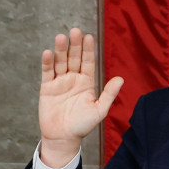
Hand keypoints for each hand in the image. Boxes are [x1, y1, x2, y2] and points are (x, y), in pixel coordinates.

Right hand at [38, 28, 123, 166]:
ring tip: (60, 37)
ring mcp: (59, 82)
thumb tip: (121, 79)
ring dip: (60, 50)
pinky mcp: (47, 87)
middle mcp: (73, 78)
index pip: (88, 62)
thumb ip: (109, 94)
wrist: (63, 137)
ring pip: (60, 62)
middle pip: (74, 58)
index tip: (88, 36)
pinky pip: (47, 72)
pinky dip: (47, 63)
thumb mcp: (99, 109)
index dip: (88, 50)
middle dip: (74, 45)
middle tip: (75, 31)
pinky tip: (48, 53)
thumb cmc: (83, 125)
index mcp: (87, 82)